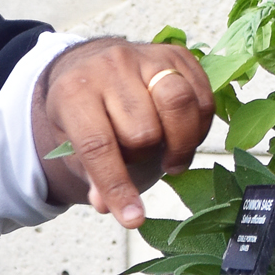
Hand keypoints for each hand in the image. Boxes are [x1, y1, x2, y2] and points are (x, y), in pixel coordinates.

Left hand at [33, 36, 215, 227]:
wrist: (91, 67)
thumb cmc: (83, 114)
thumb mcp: (71, 144)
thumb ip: (90, 175)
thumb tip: (105, 205)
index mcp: (74, 92)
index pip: (98, 145)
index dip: (117, 186)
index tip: (132, 220)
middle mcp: (110, 67)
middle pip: (143, 130)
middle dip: (143, 156)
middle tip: (137, 158)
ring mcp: (145, 56)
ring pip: (178, 105)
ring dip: (180, 143)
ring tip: (170, 159)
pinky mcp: (176, 55)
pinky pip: (202, 96)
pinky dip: (200, 126)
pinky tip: (185, 135)